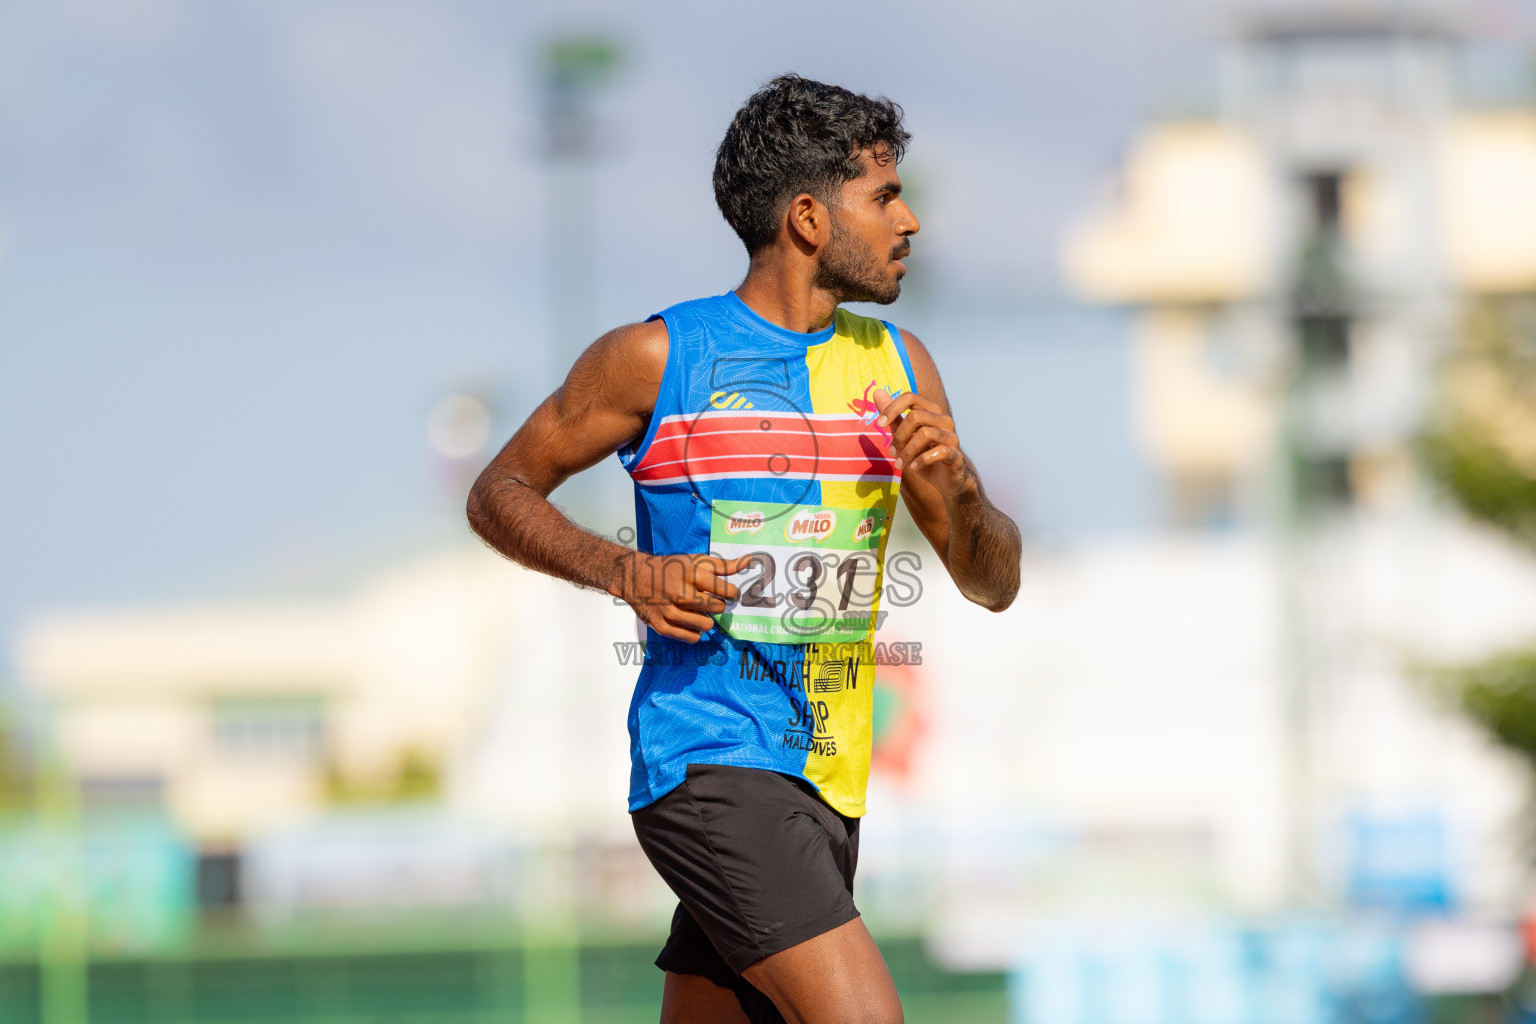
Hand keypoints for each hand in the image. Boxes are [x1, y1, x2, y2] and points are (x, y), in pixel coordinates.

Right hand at [612, 552, 748, 642]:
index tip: (727, 593)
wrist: (635, 577)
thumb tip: (748, 561)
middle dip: (717, 606)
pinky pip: (691, 637)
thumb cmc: (669, 568)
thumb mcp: (695, 560)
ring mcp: (670, 611)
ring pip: (706, 626)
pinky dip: (694, 632)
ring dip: (705, 620)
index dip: (731, 593)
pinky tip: (689, 621)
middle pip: (717, 609)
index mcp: (692, 574)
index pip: (727, 591)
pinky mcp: (662, 625)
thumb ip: (722, 565)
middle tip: (709, 601)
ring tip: (697, 611)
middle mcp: (681, 593)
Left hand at [873, 388, 971, 498]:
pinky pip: (940, 451)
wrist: (945, 479)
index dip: (892, 408)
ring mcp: (952, 437)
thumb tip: (877, 392)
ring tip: (900, 464)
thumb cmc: (923, 453)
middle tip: (892, 452)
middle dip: (899, 436)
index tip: (879, 424)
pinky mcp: (956, 455)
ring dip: (907, 451)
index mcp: (931, 411)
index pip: (911, 397)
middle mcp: (944, 420)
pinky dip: (922, 460)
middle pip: (916, 416)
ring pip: (926, 433)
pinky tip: (914, 467)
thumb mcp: (904, 435)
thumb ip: (893, 416)